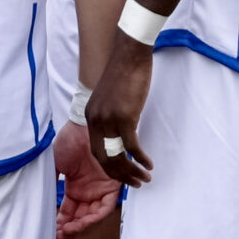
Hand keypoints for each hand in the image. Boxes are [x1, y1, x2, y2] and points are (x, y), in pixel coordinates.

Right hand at [54, 121, 120, 237]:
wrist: (83, 126)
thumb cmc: (68, 142)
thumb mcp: (54, 164)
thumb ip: (50, 182)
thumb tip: (39, 201)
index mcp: (74, 188)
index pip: (68, 212)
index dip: (61, 223)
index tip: (53, 232)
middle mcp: (88, 192)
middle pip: (81, 217)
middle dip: (72, 228)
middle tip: (61, 234)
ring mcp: (100, 189)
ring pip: (93, 215)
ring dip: (83, 225)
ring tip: (71, 229)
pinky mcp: (112, 184)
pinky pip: (107, 205)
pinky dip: (98, 215)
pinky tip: (86, 221)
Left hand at [84, 37, 155, 187]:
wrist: (129, 54)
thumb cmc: (125, 73)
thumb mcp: (112, 98)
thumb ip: (113, 116)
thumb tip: (124, 133)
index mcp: (90, 116)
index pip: (96, 150)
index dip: (108, 166)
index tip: (122, 174)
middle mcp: (95, 121)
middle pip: (104, 158)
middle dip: (120, 175)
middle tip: (134, 184)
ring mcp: (109, 120)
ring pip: (117, 156)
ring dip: (131, 172)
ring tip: (144, 179)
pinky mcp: (124, 117)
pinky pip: (131, 146)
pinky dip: (140, 158)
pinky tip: (148, 164)